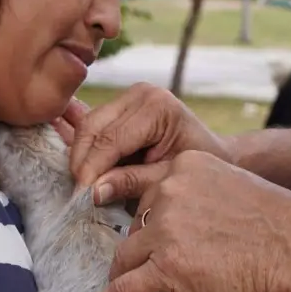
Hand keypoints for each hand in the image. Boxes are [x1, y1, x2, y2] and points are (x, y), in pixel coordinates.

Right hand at [63, 83, 232, 186]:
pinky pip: (93, 126)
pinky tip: (87, 173)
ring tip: (82, 187)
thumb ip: (132, 182)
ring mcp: (129, 95)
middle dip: (81, 162)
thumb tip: (94, 192)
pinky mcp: (121, 104)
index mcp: (157, 107)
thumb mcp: (168, 178)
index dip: (91, 169)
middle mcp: (141, 94)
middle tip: (77, 195)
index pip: (111, 139)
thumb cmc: (199, 167)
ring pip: (87, 126)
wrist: (213, 152)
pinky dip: (87, 150)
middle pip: (93, 127)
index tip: (80, 197)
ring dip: (81, 157)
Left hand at [74, 150, 290, 291]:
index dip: (120, 198)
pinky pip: (123, 288)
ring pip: (126, 256)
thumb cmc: (274, 226)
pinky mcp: (167, 267)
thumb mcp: (233, 187)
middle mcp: (169, 192)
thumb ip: (197, 194)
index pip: (138, 182)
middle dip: (145, 247)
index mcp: (185, 167)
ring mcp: (165, 230)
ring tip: (139, 287)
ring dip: (131, 273)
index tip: (97, 201)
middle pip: (134, 225)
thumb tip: (171, 222)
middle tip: (170, 262)